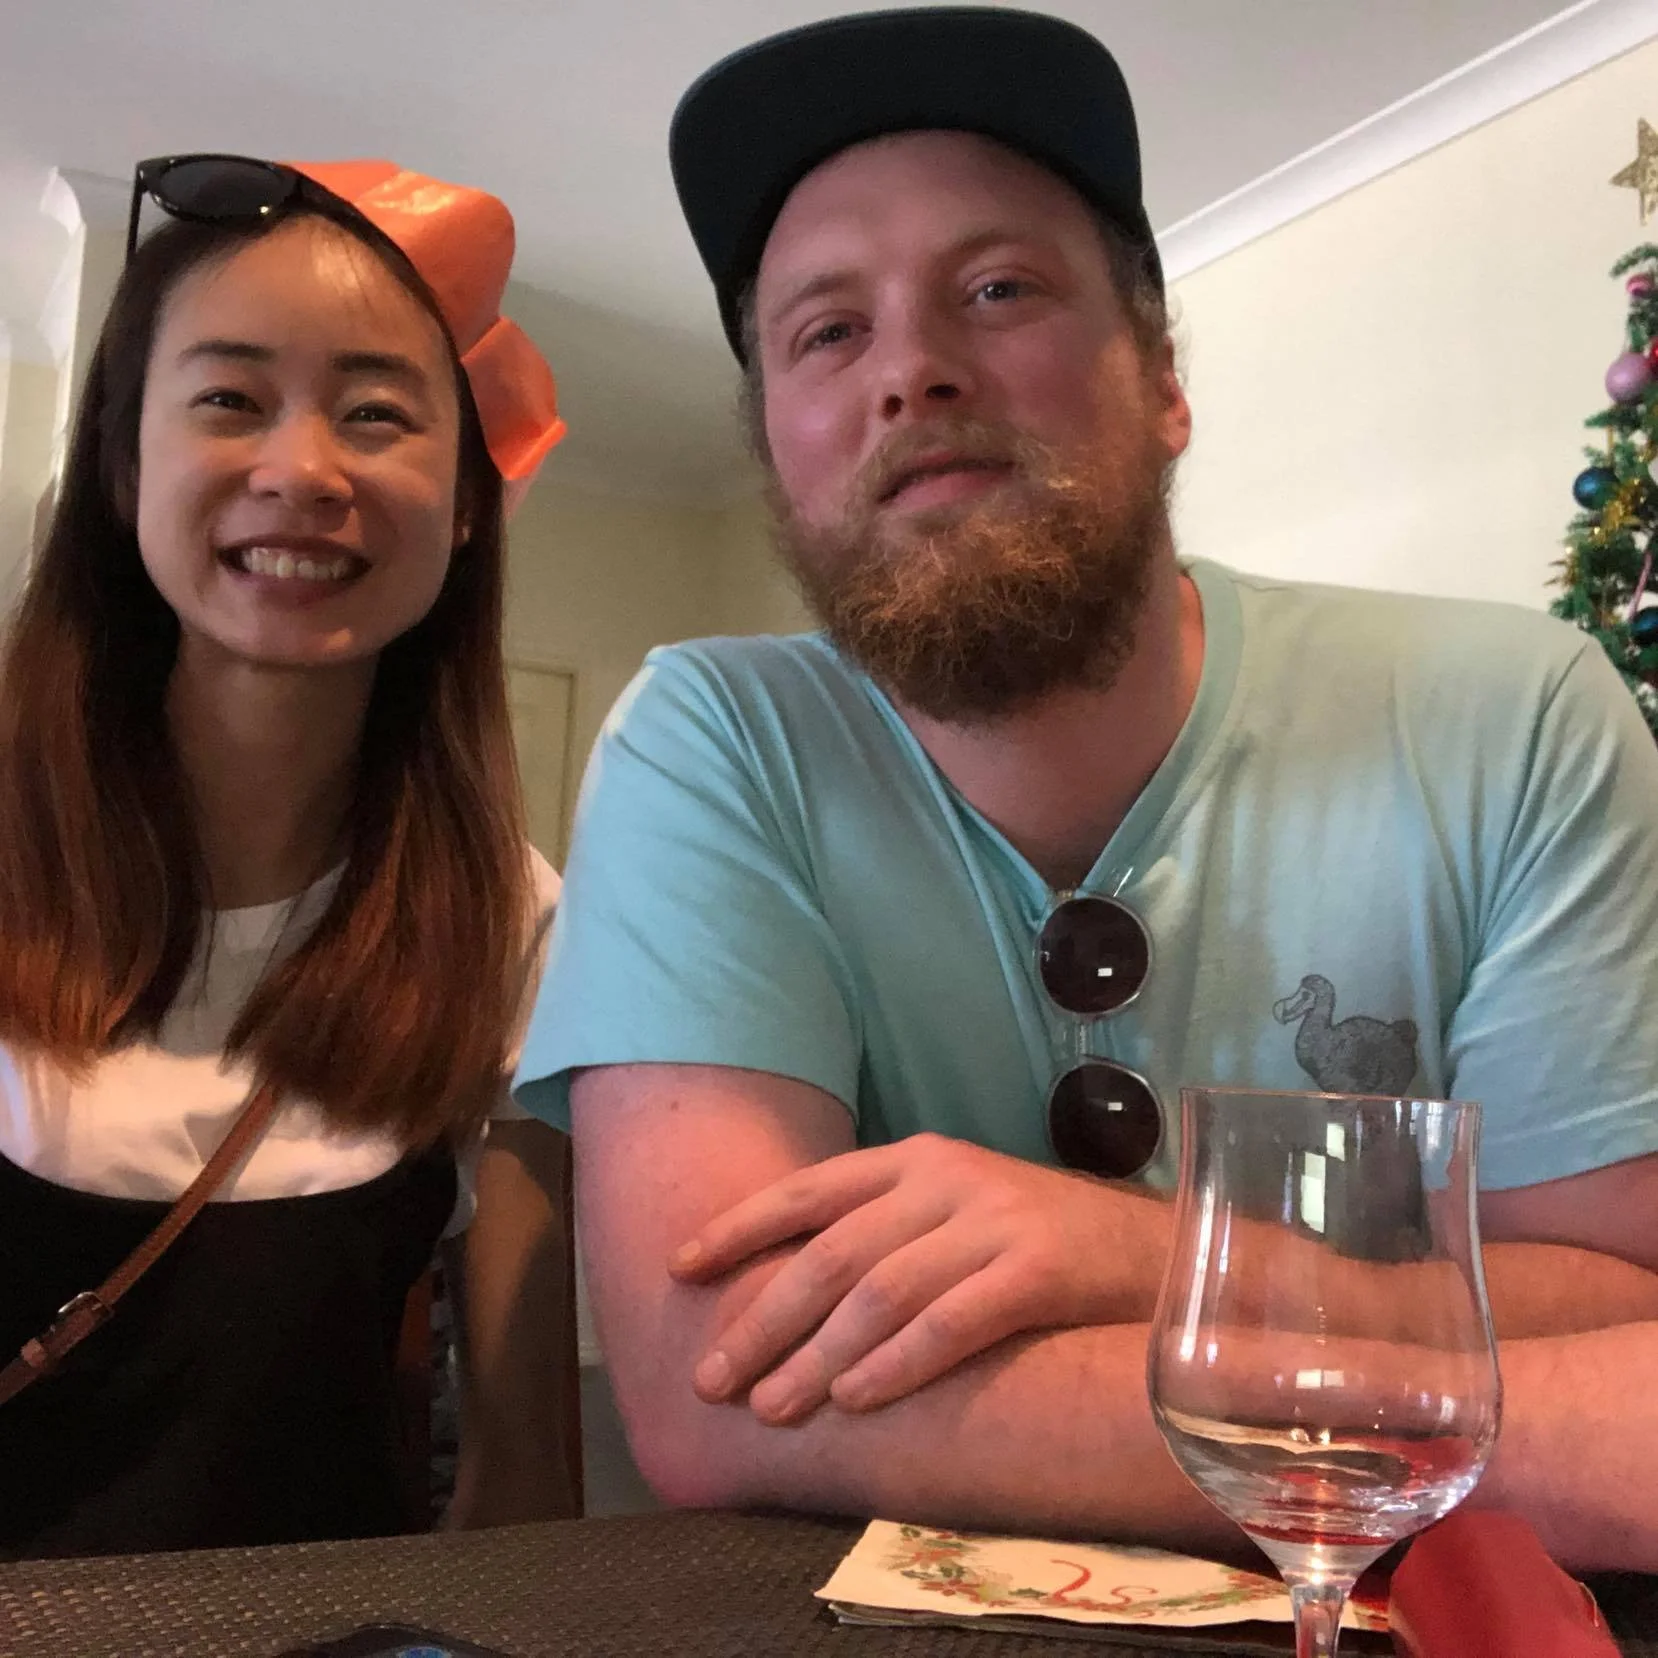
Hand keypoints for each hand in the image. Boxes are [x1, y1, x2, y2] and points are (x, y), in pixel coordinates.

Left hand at [670, 1132, 1168, 1423]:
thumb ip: (884, 1234)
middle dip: (764, 1318)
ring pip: (881, 1290)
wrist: (1157, 1253)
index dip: (738, 1228)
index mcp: (915, 1158)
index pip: (808, 1191)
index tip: (680, 1270)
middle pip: (831, 1252)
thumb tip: (785, 1291)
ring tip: (773, 1407)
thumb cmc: (1040, 1243)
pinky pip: (951, 1320)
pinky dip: (897, 1361)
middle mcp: (945, 1178)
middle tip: (714, 1377)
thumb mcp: (955, 1213)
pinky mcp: (1038, 1266)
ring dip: (818, 1355)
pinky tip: (857, 1397)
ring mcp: (992, 1219)